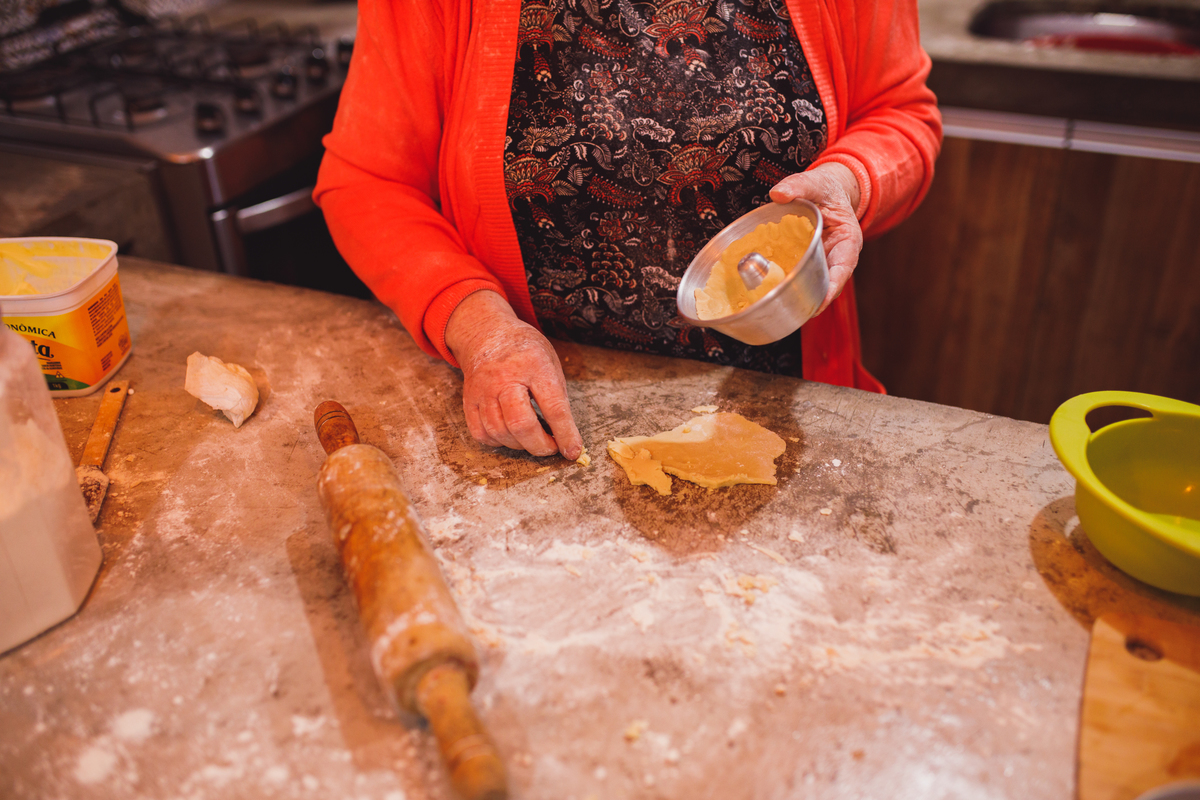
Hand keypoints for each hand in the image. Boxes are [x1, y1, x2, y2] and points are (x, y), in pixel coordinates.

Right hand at [444, 290, 582, 459]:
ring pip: (499, 432)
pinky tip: (509, 436)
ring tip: (532, 440)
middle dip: (539, 445)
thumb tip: (566, 435)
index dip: (565, 434)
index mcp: (534, 365)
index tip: (573, 451)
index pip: (553, 407)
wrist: (486, 333)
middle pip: (520, 424)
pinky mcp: (468, 400)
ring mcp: (483, 390)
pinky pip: (480, 433)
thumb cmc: (525, 351)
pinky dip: (498, 442)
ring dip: (519, 445)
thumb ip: (557, 396)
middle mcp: (505, 378)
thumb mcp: (550, 362)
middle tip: (551, 448)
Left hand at [769, 162, 862, 315]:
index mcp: (847, 241)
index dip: (832, 287)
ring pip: (810, 284)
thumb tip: (778, 194)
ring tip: (779, 311)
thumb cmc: (825, 189)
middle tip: (794, 313)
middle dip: (812, 300)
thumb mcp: (816, 183)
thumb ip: (799, 185)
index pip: (843, 269)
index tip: (821, 302)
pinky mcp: (803, 265)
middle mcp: (835, 258)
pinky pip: (795, 276)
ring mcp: (819, 264)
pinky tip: (767, 294)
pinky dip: (784, 285)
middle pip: (826, 284)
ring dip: (797, 298)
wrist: (824, 193)